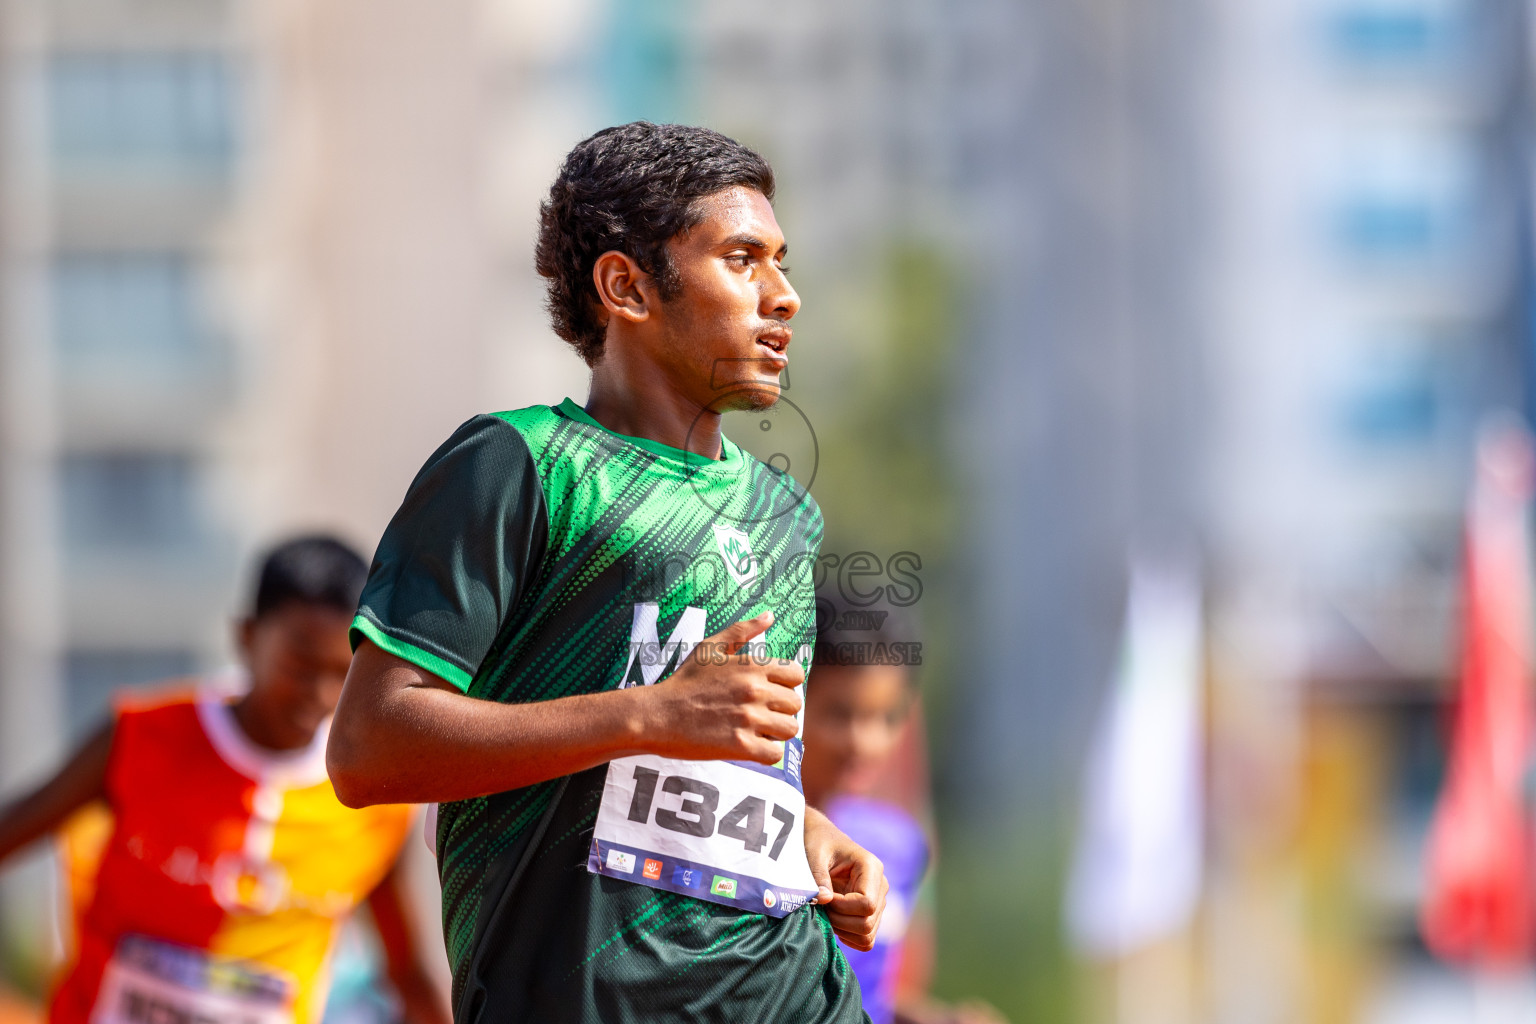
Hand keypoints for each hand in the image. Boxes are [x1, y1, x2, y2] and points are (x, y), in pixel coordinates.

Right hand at [637, 611, 803, 764]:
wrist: (656, 715)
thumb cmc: (683, 682)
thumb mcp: (709, 648)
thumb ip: (742, 631)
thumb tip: (770, 615)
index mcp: (752, 666)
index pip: (796, 675)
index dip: (786, 684)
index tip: (770, 692)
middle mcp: (755, 691)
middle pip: (795, 704)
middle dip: (781, 710)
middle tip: (761, 714)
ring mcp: (749, 719)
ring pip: (790, 730)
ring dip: (776, 733)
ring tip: (758, 731)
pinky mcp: (741, 746)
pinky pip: (775, 754)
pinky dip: (766, 753)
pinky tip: (751, 747)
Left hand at [804, 807, 886, 950]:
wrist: (823, 841)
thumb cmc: (819, 843)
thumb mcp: (815, 854)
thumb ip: (818, 877)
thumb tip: (824, 900)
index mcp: (871, 867)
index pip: (867, 903)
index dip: (842, 907)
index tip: (824, 897)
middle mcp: (880, 886)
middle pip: (867, 923)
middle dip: (839, 921)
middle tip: (822, 907)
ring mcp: (878, 901)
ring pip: (867, 935)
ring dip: (843, 930)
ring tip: (826, 913)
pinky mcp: (871, 914)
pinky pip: (866, 939)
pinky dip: (848, 937)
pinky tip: (834, 921)